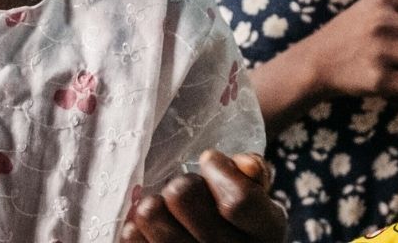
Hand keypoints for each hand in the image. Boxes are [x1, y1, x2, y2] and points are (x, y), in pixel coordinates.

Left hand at [122, 151, 287, 241]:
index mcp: (266, 232)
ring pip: (150, 214)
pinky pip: (131, 236)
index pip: (237, 200)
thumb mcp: (258, 196)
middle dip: (182, 182)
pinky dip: (134, 224)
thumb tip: (244, 163)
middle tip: (187, 189)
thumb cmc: (239, 219)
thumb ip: (253, 175)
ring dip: (154, 202)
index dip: (217, 170)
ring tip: (165, 208)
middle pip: (183, 196)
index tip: (210, 161)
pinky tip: (150, 227)